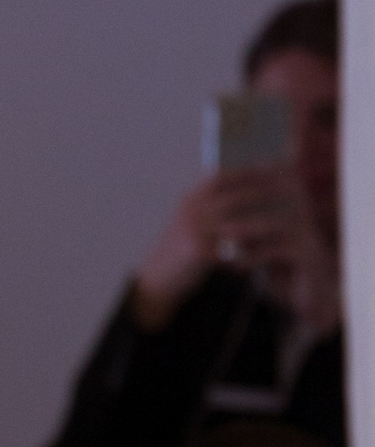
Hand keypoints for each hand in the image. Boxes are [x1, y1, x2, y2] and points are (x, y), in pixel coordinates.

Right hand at [131, 166, 327, 329]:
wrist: (156, 279)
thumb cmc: (178, 251)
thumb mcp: (189, 221)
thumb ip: (210, 207)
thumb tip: (241, 191)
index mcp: (190, 199)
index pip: (222, 176)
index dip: (248, 171)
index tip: (272, 167)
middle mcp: (191, 211)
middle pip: (235, 197)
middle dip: (264, 193)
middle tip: (289, 191)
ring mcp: (194, 231)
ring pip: (238, 223)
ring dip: (264, 222)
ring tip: (286, 222)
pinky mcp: (198, 253)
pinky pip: (233, 250)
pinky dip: (252, 250)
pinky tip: (268, 251)